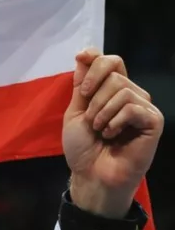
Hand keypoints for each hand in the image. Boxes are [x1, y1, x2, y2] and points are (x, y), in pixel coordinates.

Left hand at [62, 49, 164, 217]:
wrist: (91, 175)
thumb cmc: (83, 148)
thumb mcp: (76, 113)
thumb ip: (82, 86)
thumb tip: (84, 54)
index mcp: (111, 92)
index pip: (111, 61)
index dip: (96, 58)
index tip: (81, 57)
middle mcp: (130, 95)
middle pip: (113, 74)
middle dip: (93, 99)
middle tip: (90, 122)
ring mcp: (143, 108)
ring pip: (122, 89)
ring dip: (102, 112)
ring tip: (100, 131)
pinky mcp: (152, 121)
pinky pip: (132, 107)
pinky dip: (115, 121)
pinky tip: (112, 135)